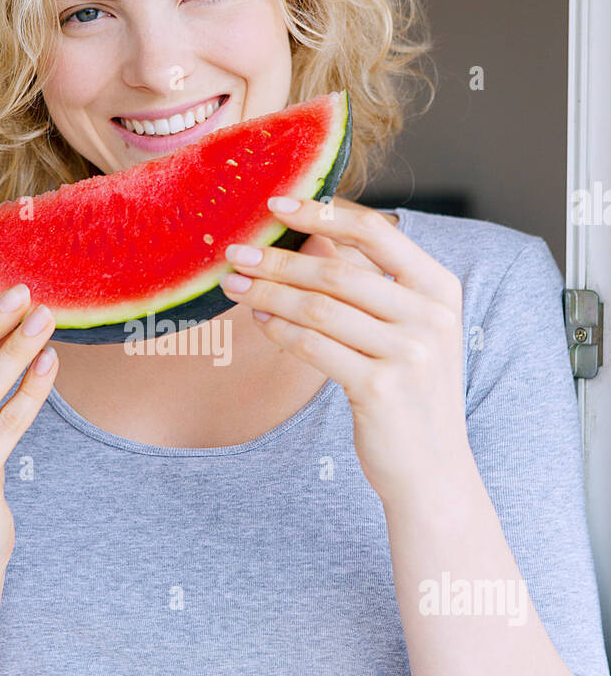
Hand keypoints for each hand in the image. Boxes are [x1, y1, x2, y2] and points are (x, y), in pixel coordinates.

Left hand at [219, 195, 470, 503]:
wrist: (433, 470)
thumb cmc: (411, 393)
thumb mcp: (413, 330)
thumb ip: (378, 287)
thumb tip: (316, 238)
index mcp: (440, 289)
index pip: (376, 232)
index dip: (322, 213)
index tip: (276, 204)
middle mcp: (431, 316)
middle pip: (337, 271)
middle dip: (278, 259)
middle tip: (235, 252)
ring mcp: (409, 353)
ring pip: (318, 308)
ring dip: (268, 292)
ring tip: (235, 285)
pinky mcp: (380, 389)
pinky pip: (313, 348)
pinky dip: (280, 330)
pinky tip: (260, 320)